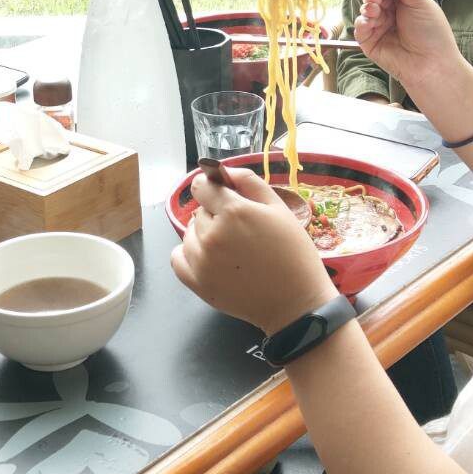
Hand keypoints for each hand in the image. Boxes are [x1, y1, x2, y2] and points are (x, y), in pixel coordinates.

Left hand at [170, 166, 336, 335]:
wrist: (295, 302)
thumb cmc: (293, 253)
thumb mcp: (279, 209)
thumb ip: (249, 182)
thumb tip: (224, 170)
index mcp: (233, 211)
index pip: (201, 185)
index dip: (212, 187)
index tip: (222, 195)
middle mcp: (211, 234)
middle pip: (199, 211)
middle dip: (215, 214)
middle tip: (240, 231)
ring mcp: (201, 260)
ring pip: (189, 233)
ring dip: (204, 235)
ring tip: (231, 249)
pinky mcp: (196, 283)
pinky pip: (177, 257)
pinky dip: (189, 254)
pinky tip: (209, 258)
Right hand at [353, 0, 463, 93]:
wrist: (432, 65)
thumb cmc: (432, 33)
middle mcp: (390, 11)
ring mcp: (379, 26)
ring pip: (364, 9)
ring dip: (367, 7)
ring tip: (375, 12)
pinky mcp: (370, 42)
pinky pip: (359, 27)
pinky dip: (362, 22)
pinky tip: (369, 23)